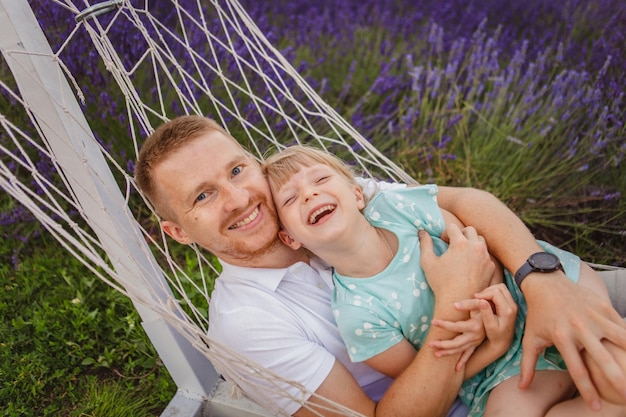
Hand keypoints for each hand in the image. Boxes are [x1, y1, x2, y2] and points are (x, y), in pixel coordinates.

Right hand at [420, 224, 494, 301]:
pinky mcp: (490, 266)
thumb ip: (424, 243)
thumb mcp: (427, 262)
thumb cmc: (441, 282)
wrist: (458, 301)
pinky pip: (486, 254)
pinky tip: (470, 264)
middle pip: (469, 230)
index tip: (442, 241)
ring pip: (480, 240)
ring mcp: (485, 257)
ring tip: (462, 252)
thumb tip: (421, 231)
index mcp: (460, 243)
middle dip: (460, 234)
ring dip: (471, 242)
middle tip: (453, 244)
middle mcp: (475, 247)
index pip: (453, 227)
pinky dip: (478, 254)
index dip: (445, 233)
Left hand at [429, 308, 483, 370]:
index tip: (432, 322)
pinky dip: (462, 361)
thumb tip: (454, 304)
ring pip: (460, 350)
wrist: (498, 315)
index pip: (456, 326)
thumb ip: (468, 303)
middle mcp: (475, 337)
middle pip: (456, 343)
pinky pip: (468, 354)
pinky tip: (457, 369)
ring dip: (448, 353)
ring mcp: (476, 342)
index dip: (444, 324)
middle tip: (430, 344)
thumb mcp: (478, 303)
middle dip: (442, 344)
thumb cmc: (485, 307)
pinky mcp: (476, 344)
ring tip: (435, 354)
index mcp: (474, 326)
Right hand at [473, 284, 517, 354]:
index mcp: (508, 310)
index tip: (475, 298)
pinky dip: (492, 293)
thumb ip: (486, 313)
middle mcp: (513, 305)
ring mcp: (513, 304)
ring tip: (481, 299)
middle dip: (487, 290)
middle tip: (477, 297)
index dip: (484, 293)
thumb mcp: (489, 326)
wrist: (504, 341)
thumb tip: (481, 301)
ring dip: (490, 291)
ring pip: (501, 288)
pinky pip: (502, 292)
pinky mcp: (510, 304)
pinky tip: (486, 301)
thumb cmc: (495, 335)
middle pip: (500, 287)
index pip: (496, 293)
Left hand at [520, 273, 625, 409]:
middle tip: (625, 397)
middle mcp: (579, 327)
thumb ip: (527, 365)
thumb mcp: (530, 338)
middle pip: (603, 359)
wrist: (546, 284)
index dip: (588, 391)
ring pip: (620, 340)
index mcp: (561, 337)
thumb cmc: (538, 315)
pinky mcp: (603, 306)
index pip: (578, 370)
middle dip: (616, 380)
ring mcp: (594, 316)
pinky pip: (621, 325)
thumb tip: (523, 388)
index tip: (595, 407)